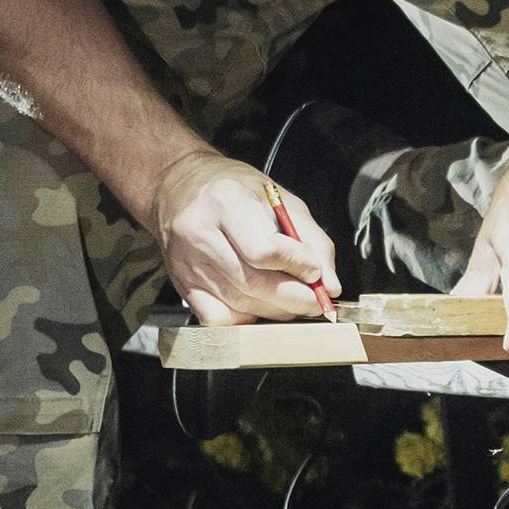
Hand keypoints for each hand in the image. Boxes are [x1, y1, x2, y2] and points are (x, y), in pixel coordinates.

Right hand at [150, 148, 339, 326]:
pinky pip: (219, 320)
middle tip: (315, 299)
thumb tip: (329, 284)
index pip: (264, 250)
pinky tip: (258, 303)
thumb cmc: (233, 189)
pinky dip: (246, 318)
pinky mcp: (182, 286)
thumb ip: (312, 240)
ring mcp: (187, 263)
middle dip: (295, 298)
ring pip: (240, 305)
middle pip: (254, 284)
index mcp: (226, 202)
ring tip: (291, 298)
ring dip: (276, 310)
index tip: (316, 273)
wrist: (178, 188)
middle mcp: (200, 233)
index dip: (297, 267)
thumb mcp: (280, 199)